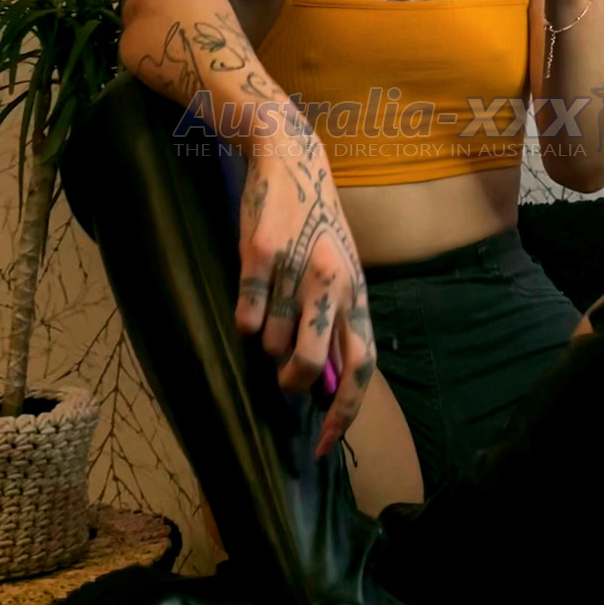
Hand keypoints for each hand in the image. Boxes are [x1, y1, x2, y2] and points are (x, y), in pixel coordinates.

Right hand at [233, 133, 373, 459]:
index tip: (325, 444)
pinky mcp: (258, 256)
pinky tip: (250, 296)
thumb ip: (339, 320)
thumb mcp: (342, 270)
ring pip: (270, 343)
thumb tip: (327, 383)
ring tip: (270, 307)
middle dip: (292, 383)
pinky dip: (243, 319)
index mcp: (357, 291)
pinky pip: (245, 316)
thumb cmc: (317, 222)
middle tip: (283, 378)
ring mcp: (294, 270)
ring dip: (264, 339)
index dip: (345, 411)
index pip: (360, 365)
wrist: (291, 160)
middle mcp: (331, 284)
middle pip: (311, 365)